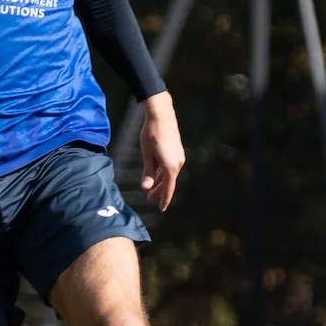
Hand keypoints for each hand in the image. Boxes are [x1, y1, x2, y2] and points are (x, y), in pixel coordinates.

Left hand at [138, 93, 185, 211]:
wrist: (161, 116)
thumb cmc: (151, 134)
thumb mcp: (146, 154)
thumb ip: (147, 172)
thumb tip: (146, 188)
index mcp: (170, 166)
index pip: (168, 188)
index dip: (164, 199)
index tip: (161, 209)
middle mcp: (178, 163)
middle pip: (169, 182)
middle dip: (160, 191)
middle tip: (149, 199)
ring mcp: (179, 157)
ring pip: (169, 174)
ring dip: (160, 182)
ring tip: (151, 189)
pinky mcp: (177, 152)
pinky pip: (170, 167)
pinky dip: (163, 173)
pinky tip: (156, 175)